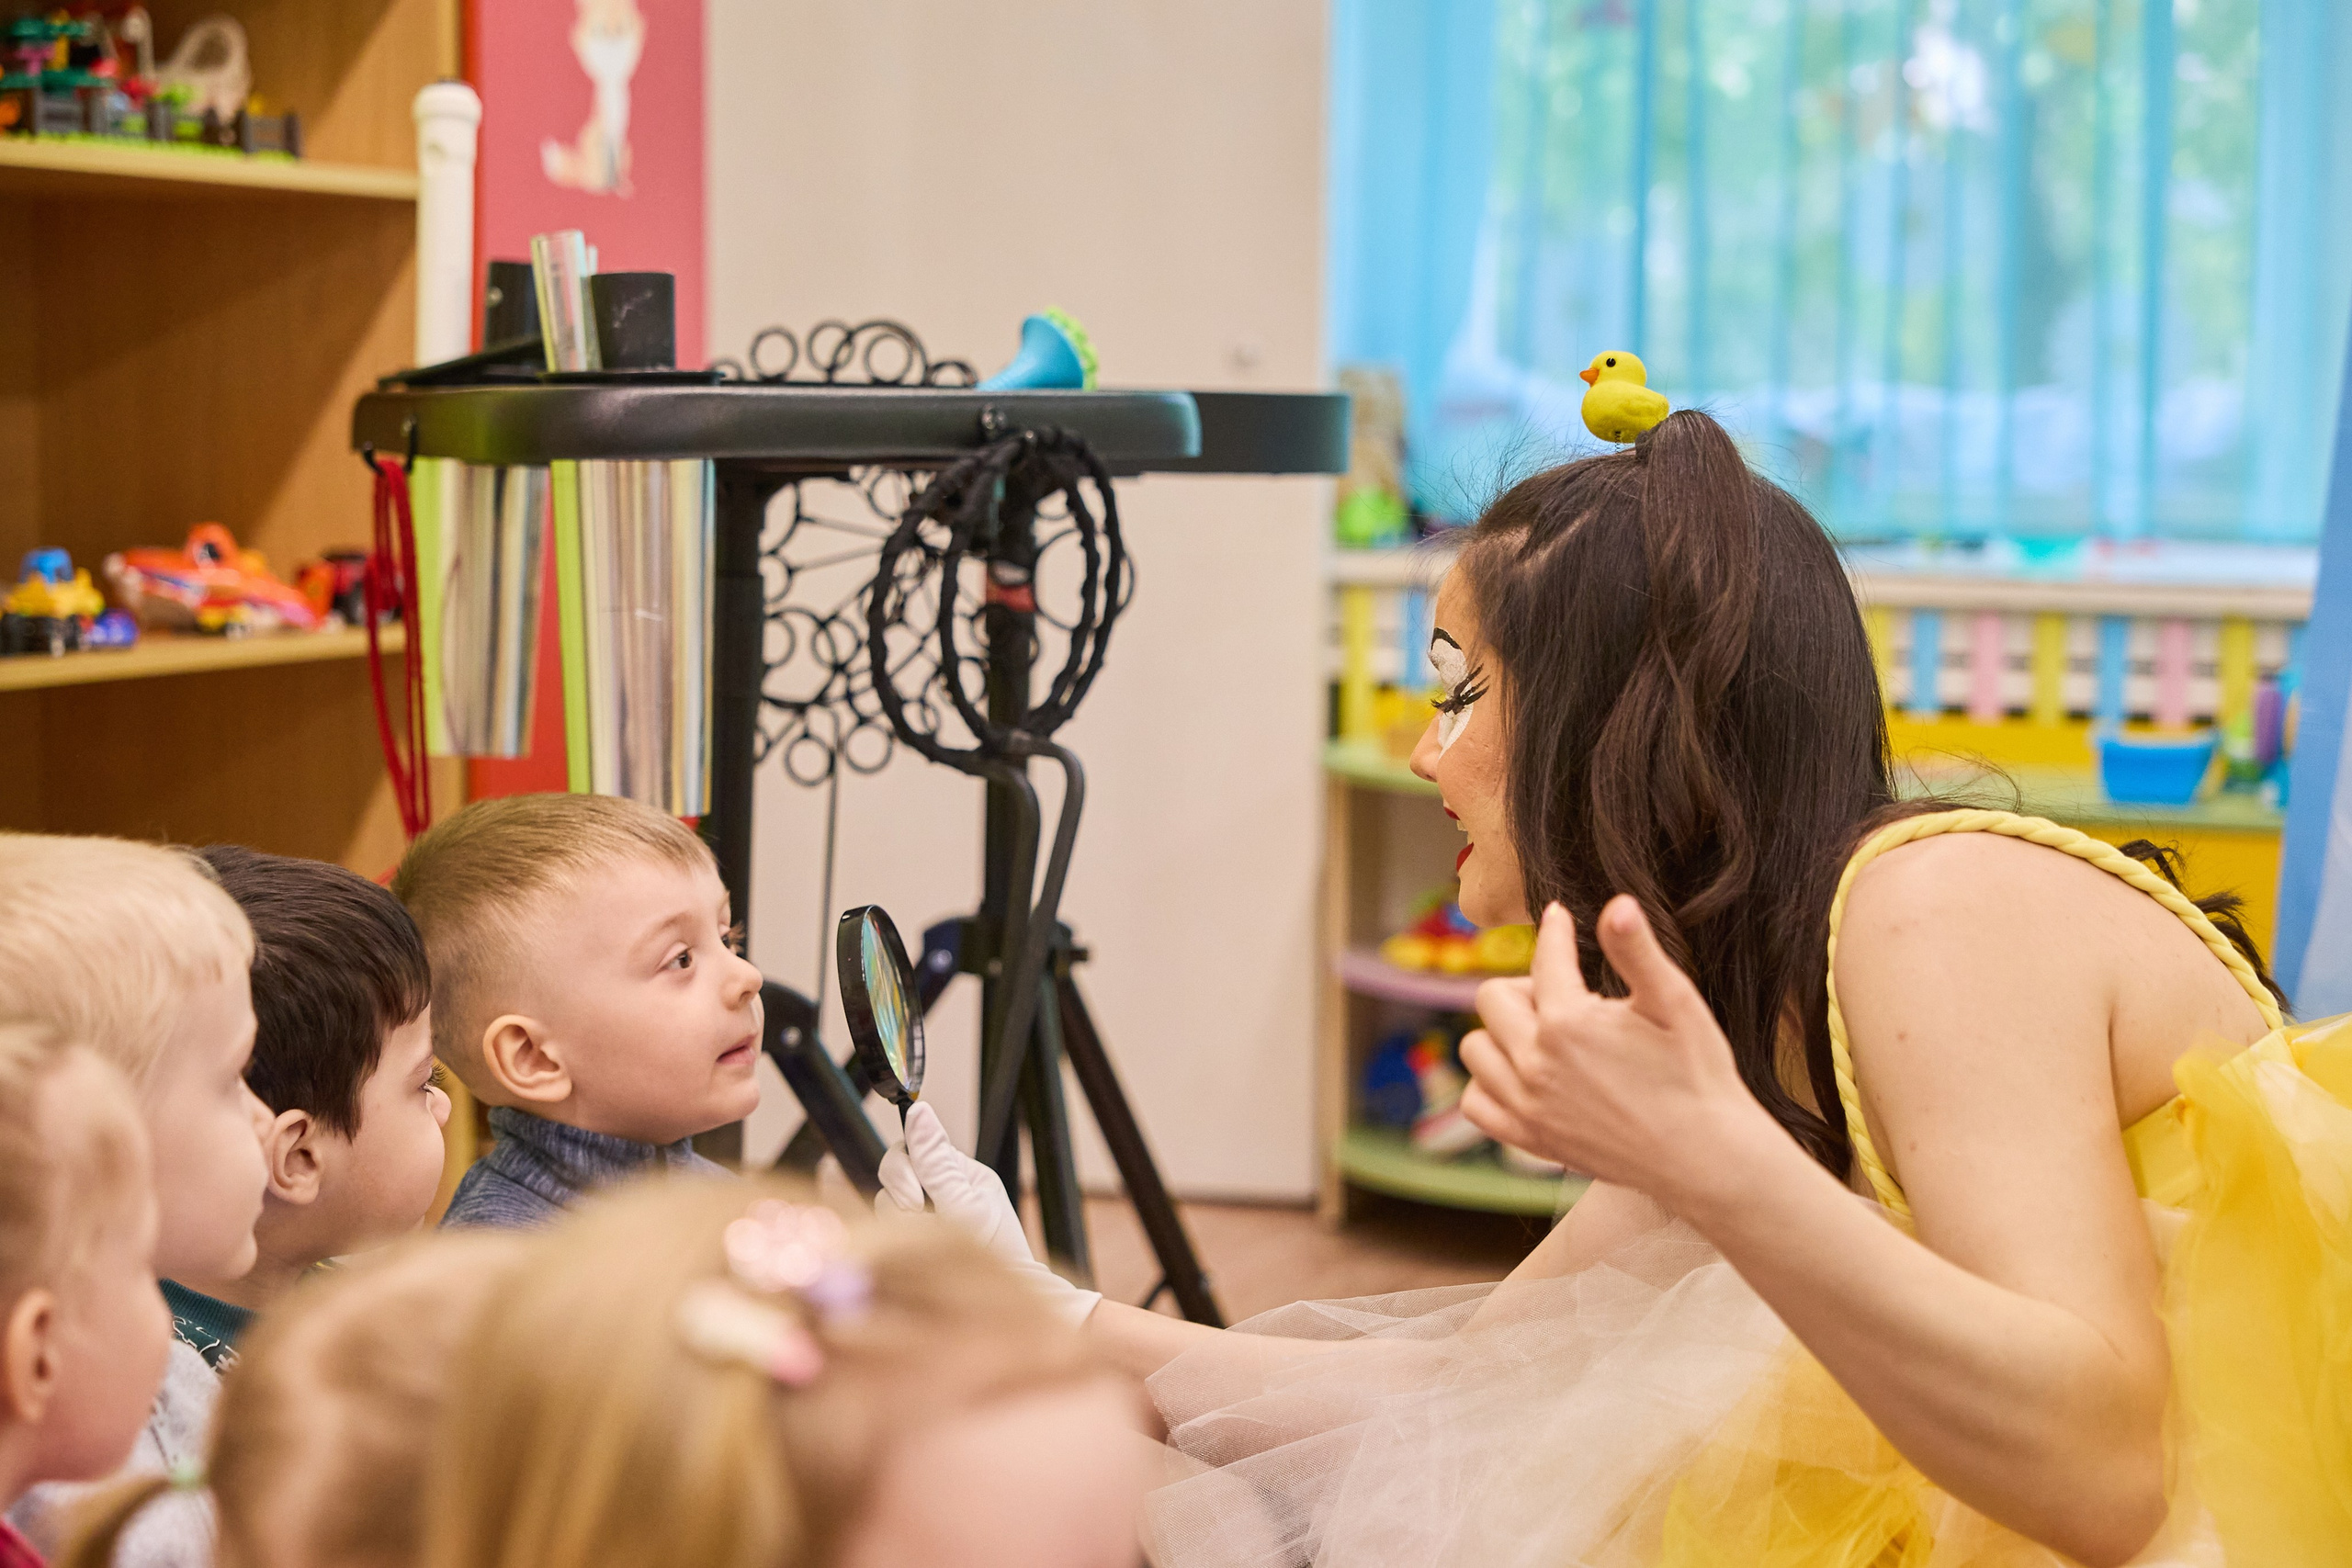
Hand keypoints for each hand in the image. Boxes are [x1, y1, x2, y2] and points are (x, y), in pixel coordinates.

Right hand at [876, 1101, 1102, 1326]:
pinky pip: (881, 1224)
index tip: (916, 1198)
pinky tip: (899, 1234)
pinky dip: (888, 1230)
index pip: (912, 1148)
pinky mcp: (908, 1239)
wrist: (999, 1306)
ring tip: (927, 1242)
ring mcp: (922, 1215)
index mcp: (959, 1172)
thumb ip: (936, 1163)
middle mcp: (937, 1189)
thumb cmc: (995, 1256)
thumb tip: (919, 1111)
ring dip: (901, 1222)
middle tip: (920, 1219)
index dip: (904, 1170)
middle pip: (892, 1172)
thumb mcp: (966, 1205)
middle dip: (900, 1197)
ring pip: (883, 1202)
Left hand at [1458, 899, 1772, 1214]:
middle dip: (1524, 985)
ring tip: (1544, 1035)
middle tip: (1563, 993)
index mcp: (1569, 1022)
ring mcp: (1528, 1106)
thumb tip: (1618, 902)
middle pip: (1492, 998)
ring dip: (1501, 1034)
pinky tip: (1527, 1077)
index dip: (1556, 931)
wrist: (1706, 1157)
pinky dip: (1491, 1085)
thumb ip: (1636, 951)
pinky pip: (1477, 1103)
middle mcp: (1536, 1064)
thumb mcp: (1675, 1003)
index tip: (1560, 918)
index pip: (1545, 959)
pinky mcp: (1530, 1140)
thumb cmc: (1699, 1076)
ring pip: (1476, 1049)